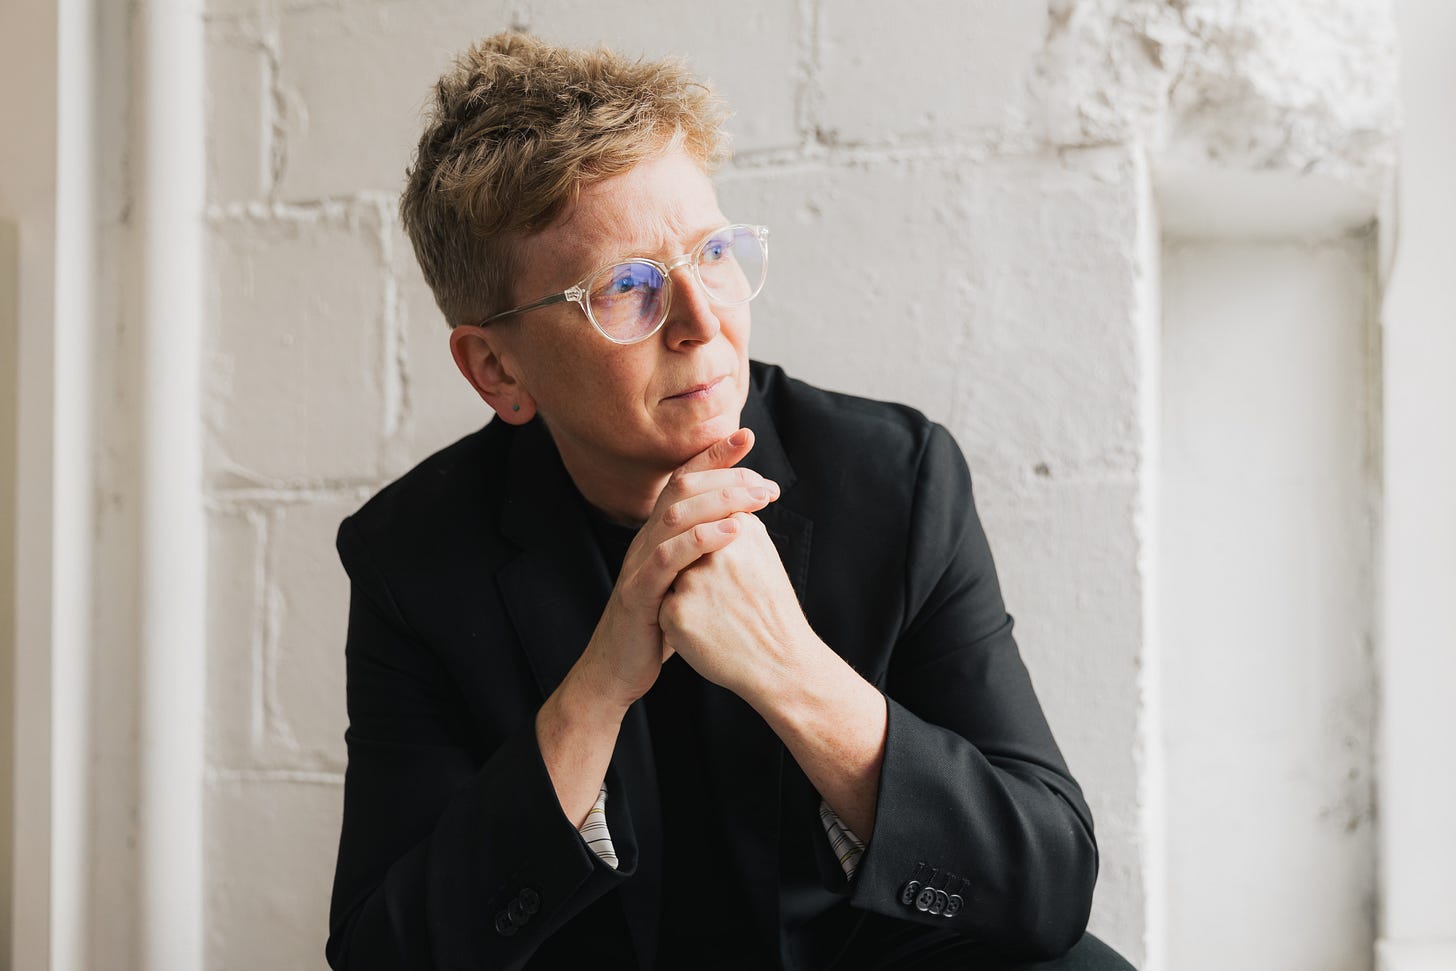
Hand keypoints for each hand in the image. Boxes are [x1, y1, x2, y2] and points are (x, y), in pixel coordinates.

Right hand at [575, 428, 779, 709]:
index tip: (747, 437)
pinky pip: (668, 558)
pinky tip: (735, 531)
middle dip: (725, 474)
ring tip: (759, 498)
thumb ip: (704, 553)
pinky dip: (702, 539)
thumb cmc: (658, 626)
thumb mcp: (685, 581)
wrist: (619, 670)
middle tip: (767, 481)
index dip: (712, 455)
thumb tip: (740, 526)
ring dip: (721, 500)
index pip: (684, 481)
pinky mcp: (639, 594)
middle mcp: (645, 540)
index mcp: (657, 534)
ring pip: (676, 515)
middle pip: (681, 488)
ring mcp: (638, 565)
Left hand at [658, 509, 816, 703]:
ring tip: (718, 614)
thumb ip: (734, 525)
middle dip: (694, 569)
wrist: (781, 664)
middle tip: (724, 596)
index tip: (729, 574)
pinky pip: (662, 607)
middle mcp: (716, 550)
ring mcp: (693, 581)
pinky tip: (707, 632)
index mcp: (740, 530)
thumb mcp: (762, 554)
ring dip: (685, 593)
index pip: (703, 522)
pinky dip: (678, 619)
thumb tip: (709, 503)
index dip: (709, 551)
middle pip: (683, 548)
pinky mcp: (675, 612)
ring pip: (669, 576)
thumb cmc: (770, 609)